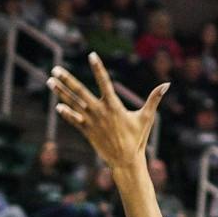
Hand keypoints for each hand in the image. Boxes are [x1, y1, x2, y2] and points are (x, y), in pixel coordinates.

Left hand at [48, 56, 165, 173]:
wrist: (126, 161)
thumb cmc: (137, 139)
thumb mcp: (147, 117)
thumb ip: (154, 99)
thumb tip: (167, 84)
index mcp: (114, 105)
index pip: (105, 82)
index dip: (98, 68)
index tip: (91, 55)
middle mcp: (100, 112)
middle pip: (80, 92)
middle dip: (67, 79)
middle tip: (55, 69)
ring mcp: (91, 122)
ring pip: (73, 104)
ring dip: (60, 92)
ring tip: (50, 81)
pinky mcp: (87, 132)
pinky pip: (74, 120)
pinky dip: (66, 113)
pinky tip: (57, 105)